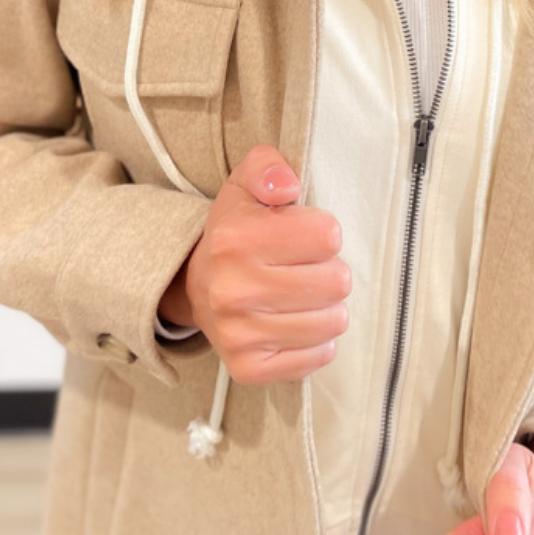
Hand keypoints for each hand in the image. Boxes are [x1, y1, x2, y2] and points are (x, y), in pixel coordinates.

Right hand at [178, 144, 351, 383]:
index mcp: (236, 239)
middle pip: (337, 281)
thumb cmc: (236, 231)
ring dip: (327, 306)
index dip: (323, 232)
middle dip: (330, 270)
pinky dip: (317, 341)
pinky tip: (296, 322)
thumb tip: (288, 186)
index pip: (328, 235)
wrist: (196, 286)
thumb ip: (268, 167)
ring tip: (304, 294)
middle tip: (306, 267)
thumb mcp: (246, 183)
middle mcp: (233, 290)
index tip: (303, 234)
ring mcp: (239, 334)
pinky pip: (319, 357)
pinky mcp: (249, 368)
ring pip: (333, 322)